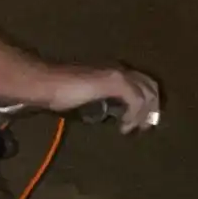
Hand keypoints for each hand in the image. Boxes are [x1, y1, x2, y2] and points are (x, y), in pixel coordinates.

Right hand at [45, 64, 161, 132]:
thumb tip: (110, 114)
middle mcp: (118, 69)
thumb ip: (101, 101)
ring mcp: (117, 74)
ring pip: (146, 93)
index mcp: (112, 71)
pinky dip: (134, 115)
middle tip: (144, 127)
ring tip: (133, 129)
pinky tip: (124, 127)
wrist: (45, 83)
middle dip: (152, 108)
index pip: (141, 82)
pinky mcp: (113, 82)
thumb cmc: (58, 91)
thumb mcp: (86, 97)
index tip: (141, 121)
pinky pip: (135, 100)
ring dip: (144, 114)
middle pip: (150, 85)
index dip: (147, 101)